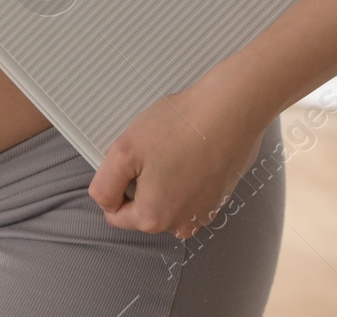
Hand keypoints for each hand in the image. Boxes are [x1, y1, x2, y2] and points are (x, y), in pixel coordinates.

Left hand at [88, 77, 272, 239]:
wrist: (231, 111)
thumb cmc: (180, 127)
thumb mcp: (123, 151)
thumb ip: (105, 185)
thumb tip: (105, 202)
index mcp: (154, 219)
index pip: (115, 213)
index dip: (116, 183)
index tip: (132, 159)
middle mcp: (181, 225)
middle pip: (142, 207)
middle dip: (141, 180)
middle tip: (153, 151)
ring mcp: (204, 213)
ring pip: (166, 198)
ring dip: (164, 177)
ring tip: (174, 149)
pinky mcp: (219, 197)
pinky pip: (190, 190)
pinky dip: (186, 173)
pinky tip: (192, 150)